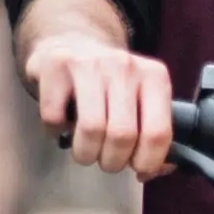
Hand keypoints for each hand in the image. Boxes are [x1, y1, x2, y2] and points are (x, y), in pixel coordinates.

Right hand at [24, 24, 172, 179]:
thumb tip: (153, 171)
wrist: (73, 42)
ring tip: (85, 150)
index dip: (146, 162)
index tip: (136, 168)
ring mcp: (89, 63)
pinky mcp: (56, 66)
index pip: (158, 133)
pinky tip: (62, 124)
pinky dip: (56, 131)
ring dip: (85, 153)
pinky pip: (55, 118)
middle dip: (112, 161)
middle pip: (122, 136)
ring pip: (91, 130)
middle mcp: (124, 66)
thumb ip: (153, 135)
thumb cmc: (111, 84)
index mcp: (154, 77)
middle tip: (106, 160)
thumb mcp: (142, 101)